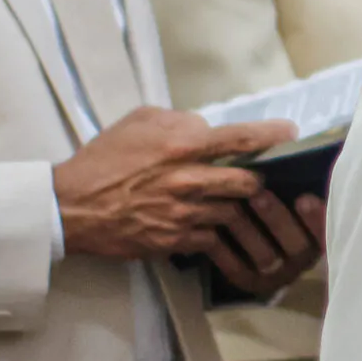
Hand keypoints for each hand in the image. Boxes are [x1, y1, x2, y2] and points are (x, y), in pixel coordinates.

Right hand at [53, 108, 292, 260]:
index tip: (291, 134)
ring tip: (241, 203)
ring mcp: (183, 214)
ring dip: (240, 208)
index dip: (273, 135)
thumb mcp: (139, 122)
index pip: (241, 139)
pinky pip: (212, 237)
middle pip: (248, 182)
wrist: (70, 207)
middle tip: (264, 176)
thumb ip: (179, 120)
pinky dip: (217, 231)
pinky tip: (214, 224)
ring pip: (233, 213)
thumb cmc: (103, 159)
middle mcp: (188, 181)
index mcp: (181, 146)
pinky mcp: (175, 240)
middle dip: (261, 179)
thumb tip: (206, 127)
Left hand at [203, 189, 324, 298]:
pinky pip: (238, 271)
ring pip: (267, 259)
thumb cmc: (275, 198)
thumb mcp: (290, 188)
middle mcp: (303, 259)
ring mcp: (277, 274)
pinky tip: (211, 230)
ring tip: (232, 208)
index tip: (304, 198)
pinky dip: (225, 253)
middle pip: (298, 246)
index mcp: (320, 235)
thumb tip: (294, 147)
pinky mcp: (250, 281)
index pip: (326, 232)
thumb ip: (297, 178)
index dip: (317, 219)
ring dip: (249, 232)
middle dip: (278, 219)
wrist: (248, 229)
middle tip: (258, 195)